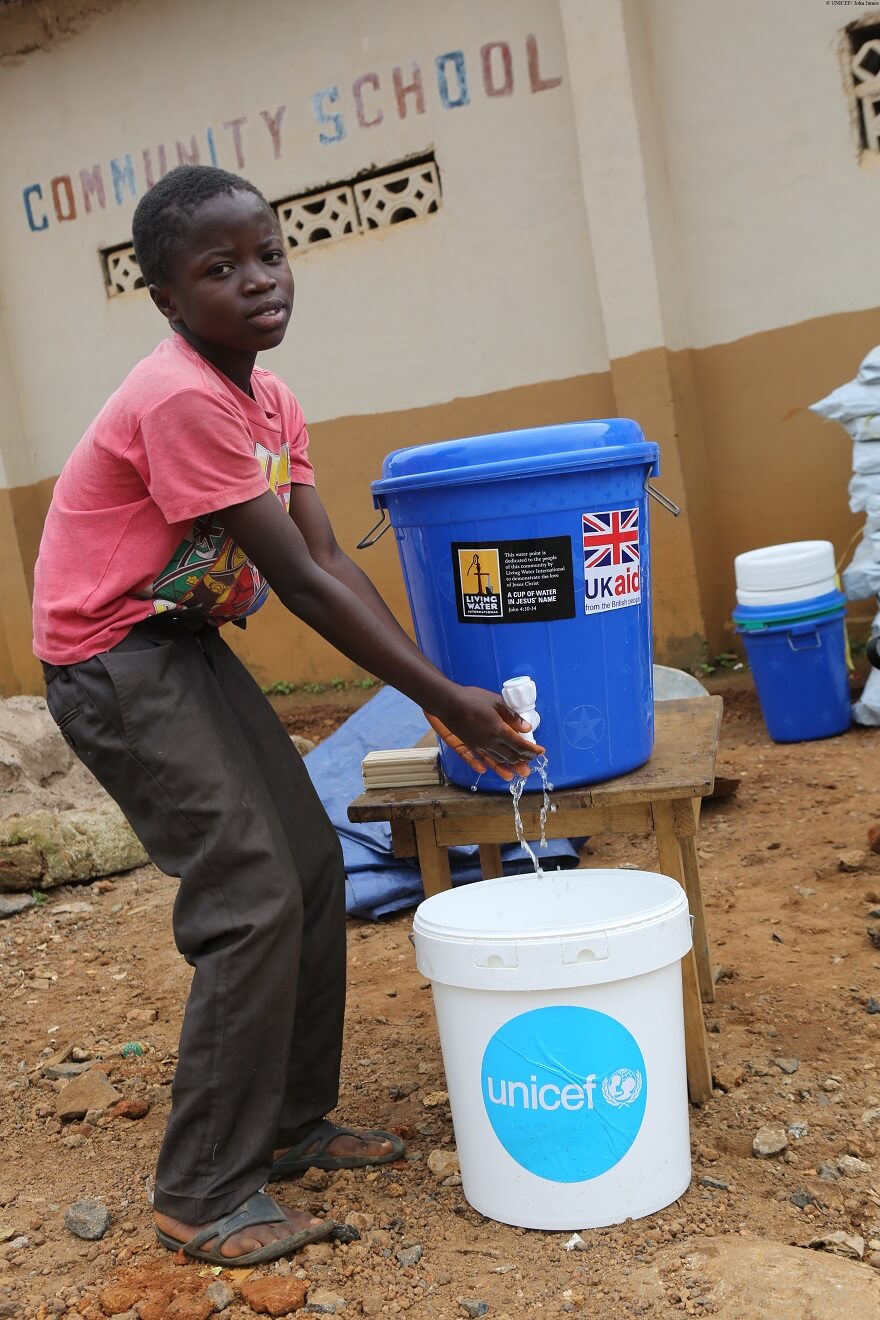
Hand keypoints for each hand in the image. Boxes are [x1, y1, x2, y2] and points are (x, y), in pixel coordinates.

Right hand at [425, 687, 544, 781]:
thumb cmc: (472, 698)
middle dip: (524, 760)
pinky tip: (487, 769)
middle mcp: (489, 742)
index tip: (541, 751)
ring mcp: (478, 745)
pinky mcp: (468, 744)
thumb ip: (512, 717)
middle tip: (532, 761)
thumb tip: (527, 727)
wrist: (447, 702)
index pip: (520, 745)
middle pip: (511, 756)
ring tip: (517, 772)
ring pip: (497, 760)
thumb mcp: (496, 702)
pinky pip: (479, 759)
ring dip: (509, 766)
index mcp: (499, 731)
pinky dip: (487, 765)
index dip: (532, 750)